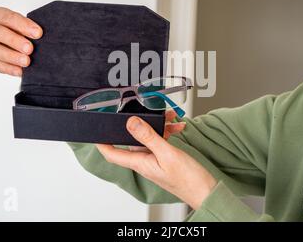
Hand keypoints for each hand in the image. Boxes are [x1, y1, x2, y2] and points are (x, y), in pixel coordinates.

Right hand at [0, 7, 42, 75]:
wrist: (10, 41)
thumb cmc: (18, 30)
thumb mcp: (23, 25)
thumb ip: (28, 28)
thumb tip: (39, 35)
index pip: (7, 17)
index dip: (23, 25)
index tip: (38, 33)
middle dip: (15, 41)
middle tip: (30, 48)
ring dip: (12, 57)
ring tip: (26, 62)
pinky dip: (8, 68)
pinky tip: (20, 71)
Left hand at [97, 111, 216, 209]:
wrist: (206, 190)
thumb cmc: (188, 180)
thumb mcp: (167, 154)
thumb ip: (149, 137)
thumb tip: (131, 123)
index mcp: (140, 163)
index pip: (112, 154)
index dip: (102, 143)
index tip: (96, 130)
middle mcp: (145, 161)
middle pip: (133, 139)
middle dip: (140, 123)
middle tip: (149, 111)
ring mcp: (155, 160)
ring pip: (150, 137)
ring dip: (159, 125)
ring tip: (170, 117)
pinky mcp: (165, 158)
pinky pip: (161, 141)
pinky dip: (168, 132)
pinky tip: (177, 127)